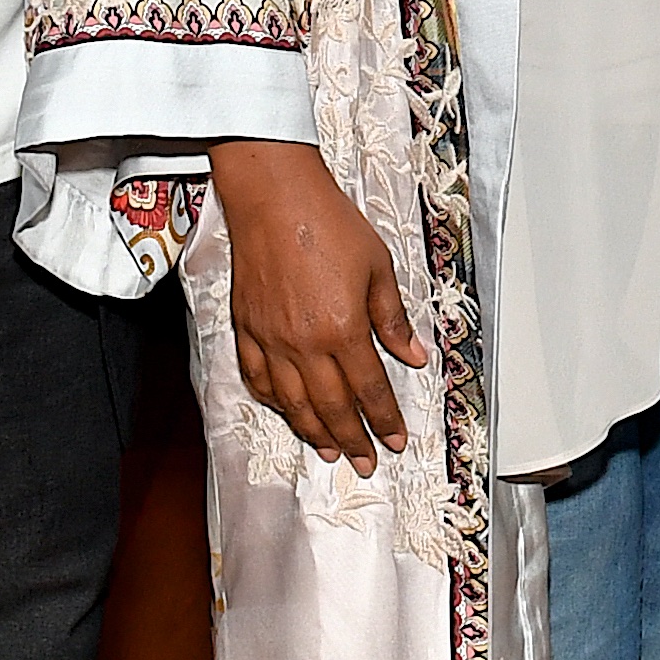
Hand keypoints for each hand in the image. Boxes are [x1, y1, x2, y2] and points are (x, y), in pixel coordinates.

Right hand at [212, 137, 427, 470]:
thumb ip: (392, 318)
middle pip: (332, 406)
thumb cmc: (329, 224)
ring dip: (313, 431)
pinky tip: (286, 411)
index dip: (385, 419)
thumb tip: (414, 355)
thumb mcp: (378, 267)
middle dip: (353, 439)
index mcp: (342, 329)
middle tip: (367, 462)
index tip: (396, 440)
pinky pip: (258, 379)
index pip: (369, 389)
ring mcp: (271, 339)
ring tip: (330, 450)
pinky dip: (274, 401)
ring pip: (293, 402)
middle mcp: (305, 343)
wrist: (274, 198)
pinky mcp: (246, 328)